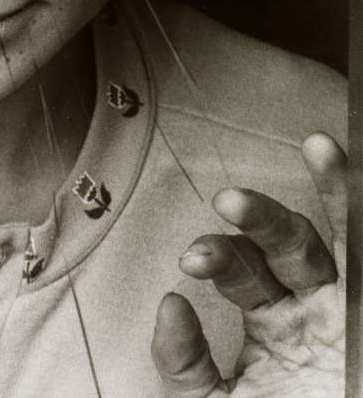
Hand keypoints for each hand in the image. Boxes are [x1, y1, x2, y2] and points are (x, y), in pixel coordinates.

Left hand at [151, 133, 344, 395]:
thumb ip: (184, 365)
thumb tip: (170, 305)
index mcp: (271, 325)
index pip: (238, 270)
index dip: (215, 257)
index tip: (186, 265)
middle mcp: (311, 308)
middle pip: (283, 244)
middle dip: (257, 220)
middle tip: (227, 204)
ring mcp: (346, 312)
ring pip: (334, 242)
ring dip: (330, 192)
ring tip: (315, 148)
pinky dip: (361, 207)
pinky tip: (353, 166)